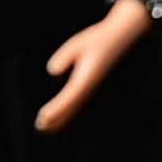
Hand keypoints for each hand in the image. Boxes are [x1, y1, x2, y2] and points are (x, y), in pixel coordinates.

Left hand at [33, 0, 157, 131]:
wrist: (121, 36)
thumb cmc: (99, 39)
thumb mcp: (78, 43)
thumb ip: (65, 56)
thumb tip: (52, 70)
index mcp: (86, 77)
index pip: (68, 97)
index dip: (55, 109)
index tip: (43, 117)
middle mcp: (89, 86)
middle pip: (71, 108)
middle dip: (55, 118)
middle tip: (40, 125)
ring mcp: (92, 87)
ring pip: (74, 107)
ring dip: (60, 117)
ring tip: (45, 125)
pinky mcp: (91, 84)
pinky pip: (77, 101)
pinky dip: (67, 109)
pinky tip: (61, 112)